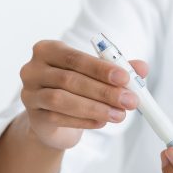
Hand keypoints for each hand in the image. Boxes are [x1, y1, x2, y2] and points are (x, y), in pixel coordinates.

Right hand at [18, 40, 145, 149]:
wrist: (51, 117)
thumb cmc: (75, 87)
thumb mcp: (96, 75)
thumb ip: (118, 69)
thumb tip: (143, 67)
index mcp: (49, 50)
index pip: (75, 57)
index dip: (100, 68)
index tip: (125, 78)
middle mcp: (33, 69)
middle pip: (70, 79)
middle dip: (103, 91)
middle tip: (129, 100)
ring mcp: (30, 93)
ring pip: (62, 100)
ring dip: (95, 108)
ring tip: (119, 115)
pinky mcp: (33, 115)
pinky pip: (59, 118)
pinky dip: (84, 121)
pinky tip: (102, 122)